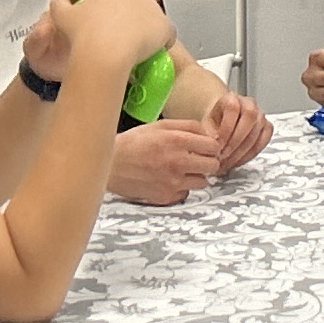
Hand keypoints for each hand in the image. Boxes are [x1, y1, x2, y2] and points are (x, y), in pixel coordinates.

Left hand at [19, 0, 142, 86]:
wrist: (49, 77)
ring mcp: (97, 23)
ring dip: (131, 1)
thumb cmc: (43, 57)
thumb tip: (45, 30)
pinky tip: (145, 24)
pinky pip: (123, 26)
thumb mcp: (35, 47)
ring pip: (116, 6)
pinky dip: (135, 24)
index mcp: (67, 7)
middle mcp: (84, 11)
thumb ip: (38, 37)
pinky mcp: (108, 36)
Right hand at [58, 0, 175, 85]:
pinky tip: (148, 52)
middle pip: (136, 3)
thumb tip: (58, 3)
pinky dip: (160, 43)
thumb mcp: (61, 15)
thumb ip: (59, 5)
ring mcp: (154, 8)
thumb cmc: (84, 35)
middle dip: (130, 17)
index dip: (113, 6)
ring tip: (130, 47)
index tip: (107, 20)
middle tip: (117, 35)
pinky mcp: (166, 27)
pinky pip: (166, 35)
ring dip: (144, 30)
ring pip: (151, 19)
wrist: (103, 54)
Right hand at [106, 119, 222, 205]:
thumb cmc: (134, 142)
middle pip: (213, 165)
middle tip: (198, 159)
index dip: (211, 146)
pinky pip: (187, 193)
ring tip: (184, 170)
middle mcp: (177, 162)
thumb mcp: (160, 125)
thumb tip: (208, 134)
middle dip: (208, 161)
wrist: (110, 165)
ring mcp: (172, 182)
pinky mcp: (165, 197)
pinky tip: (171, 180)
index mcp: (177, 141)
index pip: (213, 146)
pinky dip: (183, 188)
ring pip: (203, 182)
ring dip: (197, 176)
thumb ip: (187, 126)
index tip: (205, 148)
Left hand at [202, 84, 273, 172]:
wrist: (222, 123)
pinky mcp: (267, 126)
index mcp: (231, 98)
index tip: (217, 144)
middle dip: (236, 140)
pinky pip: (264, 139)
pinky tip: (240, 160)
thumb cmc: (214, 124)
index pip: (233, 108)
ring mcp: (260, 114)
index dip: (226, 128)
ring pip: (258, 129)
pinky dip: (253, 152)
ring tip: (229, 161)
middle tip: (224, 156)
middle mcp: (249, 103)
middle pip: (249, 117)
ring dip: (243, 149)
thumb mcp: (205, 126)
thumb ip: (207, 134)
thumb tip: (212, 147)